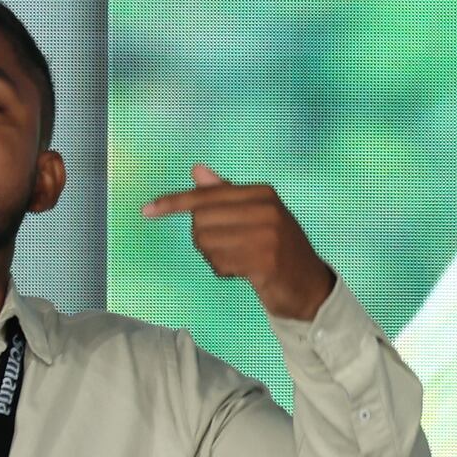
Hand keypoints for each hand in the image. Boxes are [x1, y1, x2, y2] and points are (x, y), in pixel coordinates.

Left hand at [143, 162, 339, 322]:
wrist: (310, 286)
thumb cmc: (278, 248)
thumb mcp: (256, 215)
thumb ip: (225, 194)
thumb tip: (196, 170)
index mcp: (261, 193)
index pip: (205, 195)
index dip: (173, 203)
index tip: (146, 210)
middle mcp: (265, 209)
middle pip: (201, 221)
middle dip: (204, 240)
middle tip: (227, 249)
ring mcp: (267, 236)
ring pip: (207, 244)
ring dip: (213, 258)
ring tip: (236, 261)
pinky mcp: (265, 262)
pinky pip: (220, 263)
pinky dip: (222, 271)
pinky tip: (241, 272)